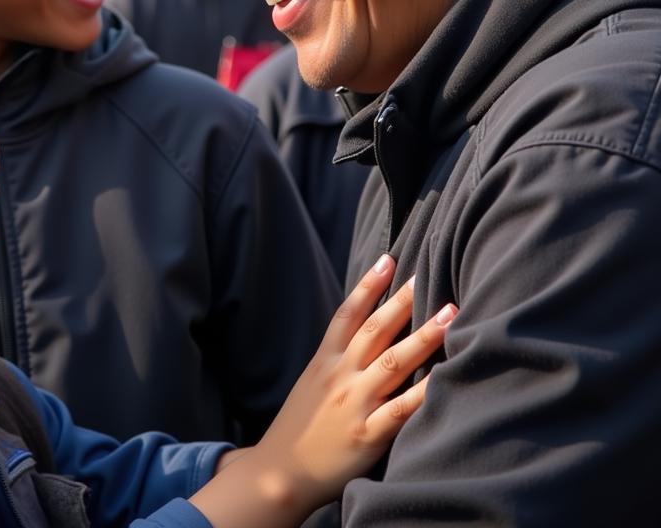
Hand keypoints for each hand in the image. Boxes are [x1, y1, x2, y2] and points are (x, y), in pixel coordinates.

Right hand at [191, 255, 455, 527]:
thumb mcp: (311, 382)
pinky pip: (402, 409)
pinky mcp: (368, 433)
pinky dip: (424, 392)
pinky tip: (446, 377)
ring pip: (394, 361)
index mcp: (325, 360)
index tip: (389, 261)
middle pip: (375, 329)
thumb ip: (337, 359)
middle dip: (402, 301)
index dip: (368, 285)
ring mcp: (355, 402)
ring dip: (424, 335)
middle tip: (425, 276)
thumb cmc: (300, 426)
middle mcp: (341, 374)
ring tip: (450, 314)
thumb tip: (367, 336)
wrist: (281, 470)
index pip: (348, 313)